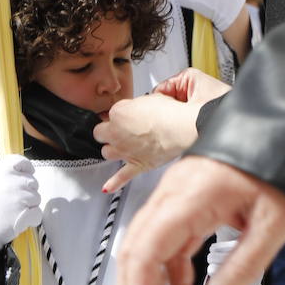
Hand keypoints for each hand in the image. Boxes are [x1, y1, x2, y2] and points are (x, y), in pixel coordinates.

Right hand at [0, 155, 41, 252]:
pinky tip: (19, 221)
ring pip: (37, 199)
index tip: (27, 174)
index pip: (22, 162)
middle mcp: (13, 182)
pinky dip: (32, 219)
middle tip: (14, 202)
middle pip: (33, 183)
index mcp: (3, 171)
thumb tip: (26, 173)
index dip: (27, 168)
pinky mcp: (25, 213)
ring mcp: (20, 197)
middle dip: (28, 192)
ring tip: (14, 212)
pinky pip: (37, 214)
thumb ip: (8, 177)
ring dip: (29, 206)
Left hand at [95, 68, 231, 191]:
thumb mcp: (152, 97)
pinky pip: (121, 177)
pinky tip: (107, 187)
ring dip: (112, 150)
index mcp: (119, 113)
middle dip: (109, 132)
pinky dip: (114, 183)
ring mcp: (125, 150)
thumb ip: (138, 106)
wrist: (183, 128)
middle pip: (101, 134)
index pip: (111, 113)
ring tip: (120, 147)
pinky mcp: (137, 165)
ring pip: (107, 152)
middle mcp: (117, 133)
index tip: (126, 115)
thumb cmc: (170, 112)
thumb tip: (139, 110)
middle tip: (120, 129)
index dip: (120, 115)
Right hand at [117, 156, 284, 284]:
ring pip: (147, 250)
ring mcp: (176, 197)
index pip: (145, 252)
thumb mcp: (273, 224)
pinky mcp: (186, 201)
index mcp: (188, 198)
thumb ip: (242, 268)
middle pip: (135, 253)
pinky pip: (168, 243)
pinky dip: (171, 276)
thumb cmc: (284, 165)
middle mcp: (172, 195)